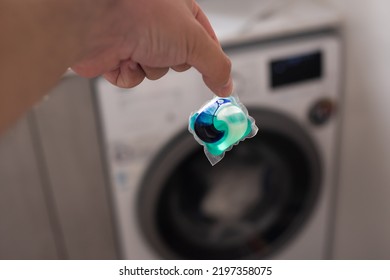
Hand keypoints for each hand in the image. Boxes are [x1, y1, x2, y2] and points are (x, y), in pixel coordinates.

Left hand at [71, 0, 232, 96]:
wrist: (96, 19)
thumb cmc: (140, 13)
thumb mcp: (194, 40)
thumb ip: (216, 65)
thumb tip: (226, 85)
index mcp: (179, 11)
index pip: (204, 39)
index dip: (210, 58)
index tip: (218, 78)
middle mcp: (157, 24)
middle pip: (180, 59)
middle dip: (174, 60)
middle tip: (167, 49)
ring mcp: (136, 39)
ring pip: (156, 71)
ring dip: (151, 67)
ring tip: (141, 50)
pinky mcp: (117, 56)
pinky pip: (133, 78)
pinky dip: (131, 74)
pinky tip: (125, 58)